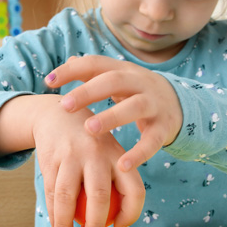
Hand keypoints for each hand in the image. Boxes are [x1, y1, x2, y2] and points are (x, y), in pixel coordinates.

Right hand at [28, 95, 143, 226]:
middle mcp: (98, 154)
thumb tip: (113, 225)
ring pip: (68, 196)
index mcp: (120, 156)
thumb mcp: (108, 154)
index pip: (134, 189)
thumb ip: (113, 183)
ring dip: (65, 224)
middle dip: (96, 226)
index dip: (131, 214)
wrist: (58, 115)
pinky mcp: (51, 158)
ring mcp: (72, 155)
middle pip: (100, 196)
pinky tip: (56, 225)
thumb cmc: (90, 146)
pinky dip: (53, 213)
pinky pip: (51, 192)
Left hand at [45, 56, 183, 172]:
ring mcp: (154, 104)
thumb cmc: (135, 92)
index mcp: (123, 70)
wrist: (178, 103)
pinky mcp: (165, 127)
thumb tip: (67, 61)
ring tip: (89, 129)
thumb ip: (93, 73)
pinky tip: (122, 165)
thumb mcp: (117, 79)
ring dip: (112, 117)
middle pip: (114, 80)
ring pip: (134, 107)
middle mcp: (140, 83)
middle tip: (65, 105)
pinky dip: (139, 153)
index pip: (95, 63)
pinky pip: (153, 140)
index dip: (72, 70)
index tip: (49, 81)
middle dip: (89, 91)